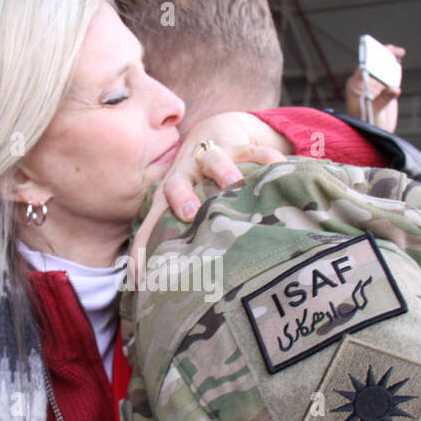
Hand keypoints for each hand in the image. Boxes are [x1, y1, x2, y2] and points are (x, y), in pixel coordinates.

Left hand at [130, 112, 288, 282]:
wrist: (215, 133)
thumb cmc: (198, 186)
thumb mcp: (184, 210)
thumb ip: (179, 242)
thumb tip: (156, 287)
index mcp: (169, 196)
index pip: (151, 222)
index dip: (144, 245)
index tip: (142, 274)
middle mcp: (186, 175)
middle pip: (175, 184)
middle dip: (181, 198)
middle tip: (187, 215)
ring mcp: (211, 157)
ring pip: (213, 159)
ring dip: (221, 170)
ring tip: (234, 184)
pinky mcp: (240, 146)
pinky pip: (253, 149)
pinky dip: (266, 158)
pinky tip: (278, 168)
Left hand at [344, 44, 404, 131]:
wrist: (374, 134)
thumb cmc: (367, 124)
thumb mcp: (374, 111)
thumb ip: (383, 99)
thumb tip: (395, 89)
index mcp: (356, 85)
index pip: (364, 66)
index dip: (372, 57)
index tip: (381, 53)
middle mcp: (365, 82)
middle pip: (374, 63)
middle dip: (384, 55)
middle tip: (395, 51)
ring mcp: (375, 84)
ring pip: (383, 67)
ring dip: (390, 59)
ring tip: (399, 53)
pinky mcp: (385, 88)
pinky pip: (390, 74)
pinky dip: (395, 68)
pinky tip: (399, 60)